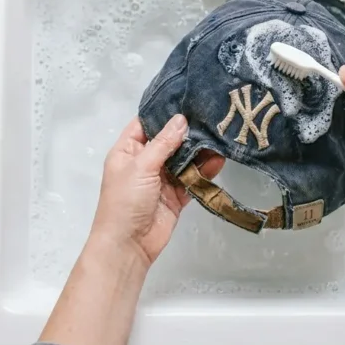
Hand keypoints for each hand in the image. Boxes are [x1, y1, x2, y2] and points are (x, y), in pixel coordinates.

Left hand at [91, 115, 224, 265]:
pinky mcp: (176, 195)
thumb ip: (163, 143)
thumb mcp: (140, 166)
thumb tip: (180, 120)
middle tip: (210, 115)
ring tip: (219, 136)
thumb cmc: (125, 201)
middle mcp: (144, 162)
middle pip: (168, 141)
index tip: (185, 98)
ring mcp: (161, 179)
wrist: (129, 245)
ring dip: (199, 151)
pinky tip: (218, 159)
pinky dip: (204, 171)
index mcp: (128, 151)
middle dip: (187, 131)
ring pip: (183, 159)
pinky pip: (192, 178)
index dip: (162, 113)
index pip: (145, 124)